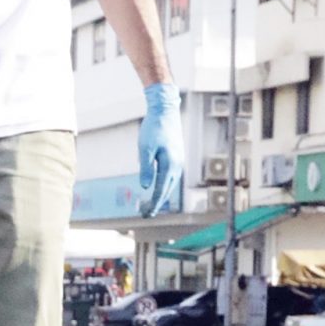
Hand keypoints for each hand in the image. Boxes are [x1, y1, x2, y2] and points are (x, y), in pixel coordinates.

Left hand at [138, 82, 183, 215]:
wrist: (165, 110)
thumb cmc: (153, 128)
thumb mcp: (145, 148)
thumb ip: (146, 168)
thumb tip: (146, 187)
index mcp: (169, 164)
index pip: (161, 190)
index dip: (153, 204)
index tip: (147, 215)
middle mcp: (177, 164)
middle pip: (167, 190)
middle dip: (157, 203)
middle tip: (147, 215)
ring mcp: (179, 160)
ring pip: (171, 183)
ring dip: (162, 195)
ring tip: (152, 205)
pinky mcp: (177, 155)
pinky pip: (172, 176)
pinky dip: (165, 184)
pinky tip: (160, 187)